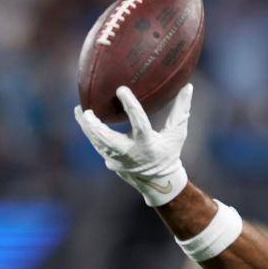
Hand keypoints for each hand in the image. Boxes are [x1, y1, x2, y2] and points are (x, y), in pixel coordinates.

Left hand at [74, 84, 192, 205]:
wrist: (159, 181)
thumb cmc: (169, 152)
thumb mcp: (178, 133)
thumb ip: (181, 110)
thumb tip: (188, 86)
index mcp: (148, 143)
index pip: (139, 122)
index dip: (130, 106)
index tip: (121, 89)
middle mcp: (131, 153)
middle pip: (108, 140)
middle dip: (96, 127)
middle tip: (87, 110)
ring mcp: (119, 160)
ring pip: (98, 143)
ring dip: (87, 128)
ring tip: (79, 110)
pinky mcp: (111, 162)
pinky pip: (97, 145)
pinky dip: (90, 132)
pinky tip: (83, 119)